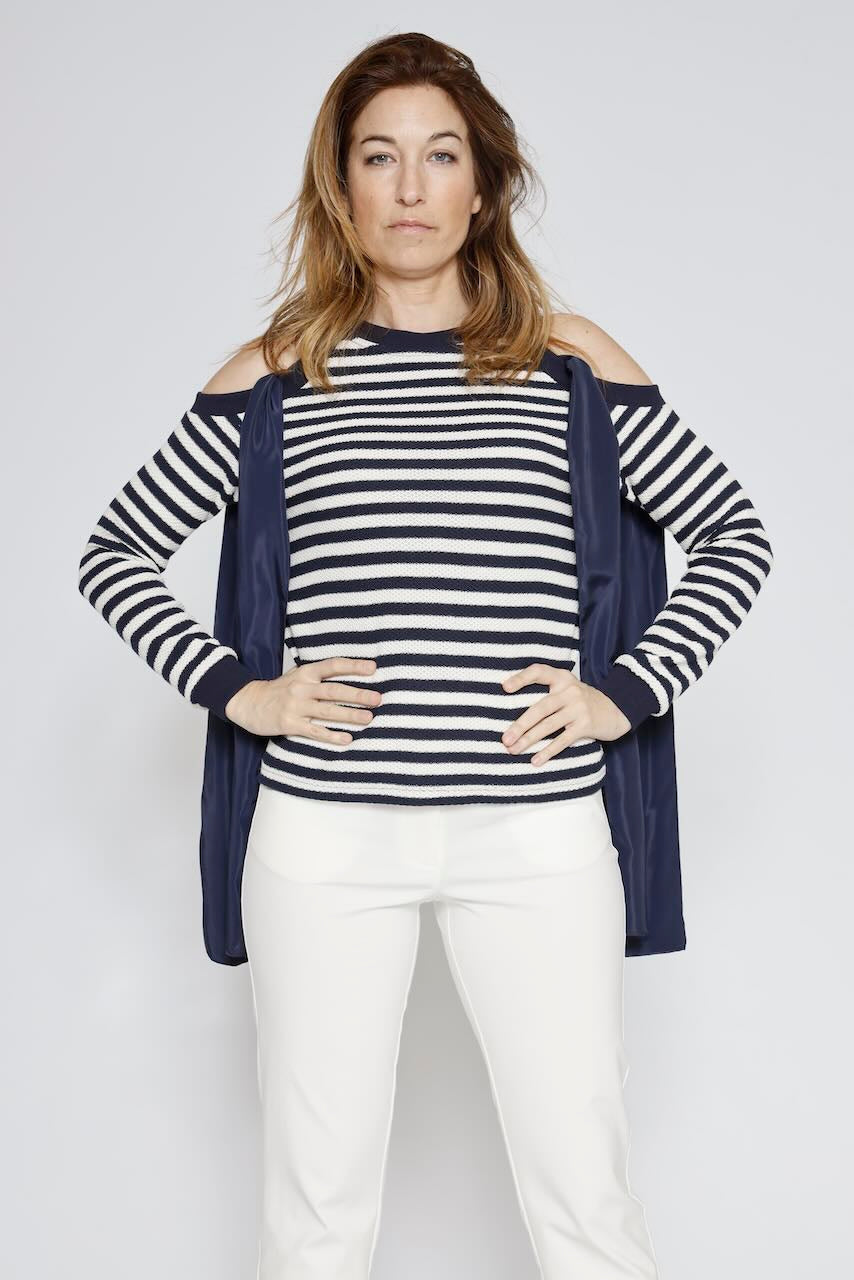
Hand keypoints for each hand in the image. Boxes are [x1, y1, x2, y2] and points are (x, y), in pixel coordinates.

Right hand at [224, 657, 381, 739]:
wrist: (248, 702)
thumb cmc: (279, 690)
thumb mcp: (298, 675)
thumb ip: (320, 676)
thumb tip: (351, 676)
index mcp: (306, 673)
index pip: (333, 665)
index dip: (353, 666)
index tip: (373, 668)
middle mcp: (302, 688)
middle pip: (334, 690)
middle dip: (357, 695)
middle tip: (378, 698)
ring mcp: (296, 707)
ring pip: (327, 711)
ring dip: (349, 715)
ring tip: (368, 718)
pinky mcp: (289, 724)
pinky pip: (314, 731)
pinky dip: (331, 736)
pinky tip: (346, 739)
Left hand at [500, 663, 630, 765]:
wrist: (617, 709)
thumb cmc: (583, 701)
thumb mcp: (568, 689)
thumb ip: (548, 692)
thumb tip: (514, 710)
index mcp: (562, 678)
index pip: (539, 672)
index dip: (521, 678)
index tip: (504, 687)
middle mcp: (570, 691)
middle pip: (540, 708)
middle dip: (520, 725)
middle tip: (505, 739)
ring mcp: (578, 708)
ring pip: (548, 725)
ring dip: (528, 740)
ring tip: (513, 750)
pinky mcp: (586, 725)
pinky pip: (563, 740)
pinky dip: (548, 751)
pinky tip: (535, 760)